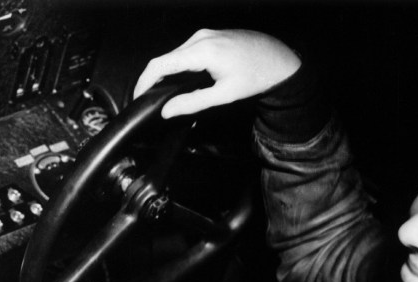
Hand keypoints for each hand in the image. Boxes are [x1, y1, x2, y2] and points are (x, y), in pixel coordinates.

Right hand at [133, 29, 300, 118]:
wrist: (280, 59)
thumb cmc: (255, 77)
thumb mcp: (223, 95)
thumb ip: (192, 103)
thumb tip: (166, 111)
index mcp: (202, 50)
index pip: (160, 64)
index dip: (143, 82)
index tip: (137, 97)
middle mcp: (200, 37)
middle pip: (166, 58)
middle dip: (153, 79)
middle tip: (148, 100)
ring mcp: (205, 33)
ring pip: (176, 54)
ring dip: (167, 72)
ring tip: (163, 93)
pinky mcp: (210, 35)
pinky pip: (186, 50)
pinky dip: (179, 65)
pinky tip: (181, 80)